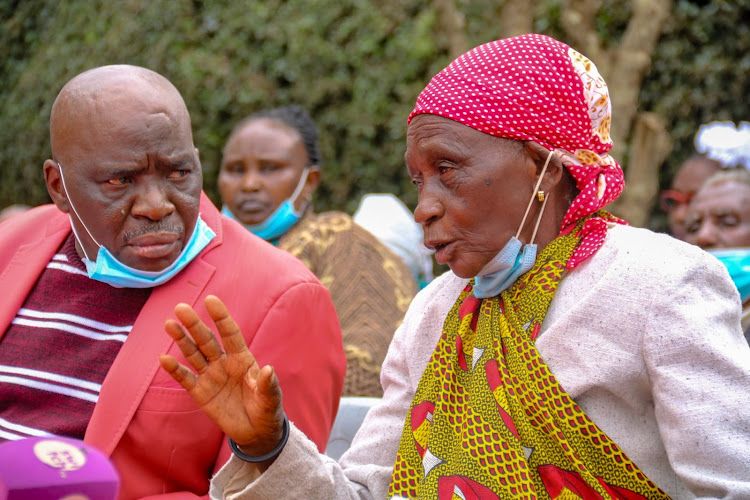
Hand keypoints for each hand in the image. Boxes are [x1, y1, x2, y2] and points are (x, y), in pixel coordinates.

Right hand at [159, 295, 284, 456]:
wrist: (256, 432)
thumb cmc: (266, 410)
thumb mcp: (271, 399)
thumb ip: (268, 385)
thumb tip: (269, 370)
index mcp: (243, 359)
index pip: (230, 333)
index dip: (221, 317)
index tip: (211, 300)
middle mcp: (224, 363)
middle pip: (207, 340)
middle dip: (194, 325)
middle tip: (180, 308)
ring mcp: (211, 376)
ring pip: (194, 354)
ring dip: (182, 340)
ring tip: (169, 324)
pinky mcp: (200, 393)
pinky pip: (186, 378)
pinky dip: (175, 370)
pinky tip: (164, 358)